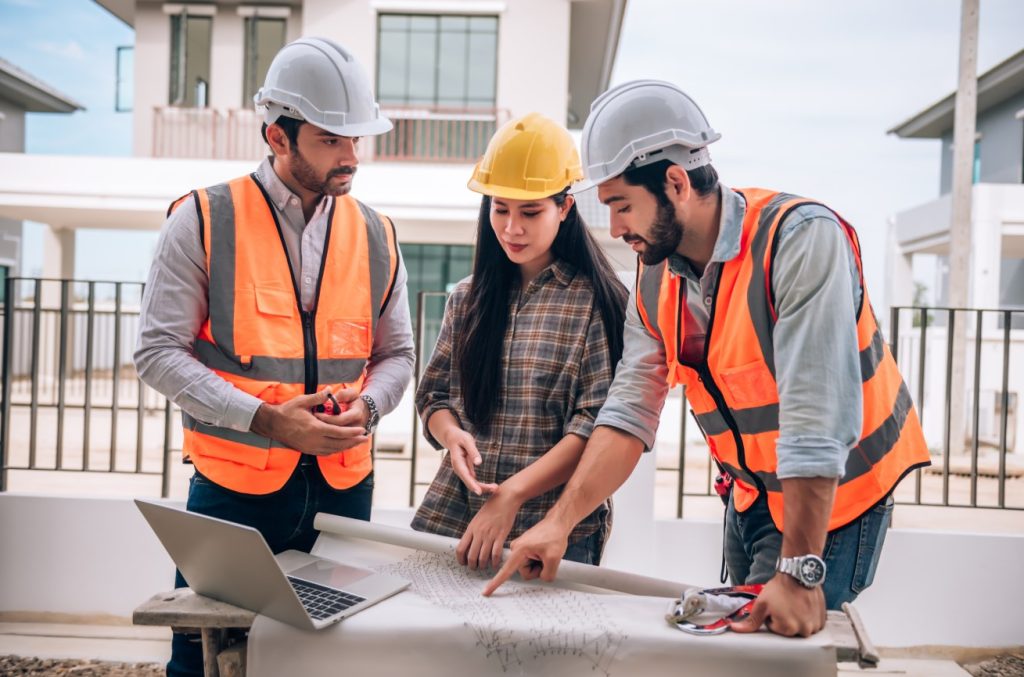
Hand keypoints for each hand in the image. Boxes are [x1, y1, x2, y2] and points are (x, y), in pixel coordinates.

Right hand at [250, 390, 367, 455]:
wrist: (272, 424)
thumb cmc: (287, 411)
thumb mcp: (302, 401)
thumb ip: (318, 397)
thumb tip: (330, 390)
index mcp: (315, 428)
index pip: (339, 432)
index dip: (352, 432)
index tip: (362, 430)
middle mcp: (314, 440)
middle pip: (339, 443)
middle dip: (353, 441)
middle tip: (365, 439)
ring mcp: (310, 447)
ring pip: (333, 449)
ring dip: (346, 447)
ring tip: (356, 443)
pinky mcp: (307, 450)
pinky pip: (325, 452)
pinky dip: (335, 450)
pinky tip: (340, 447)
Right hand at [442, 427, 497, 495]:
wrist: (453, 438)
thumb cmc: (460, 438)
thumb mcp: (467, 440)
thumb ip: (473, 451)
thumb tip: (479, 463)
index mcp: (458, 462)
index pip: (465, 475)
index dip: (472, 484)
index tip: (479, 492)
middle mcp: (459, 469)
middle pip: (470, 482)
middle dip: (482, 488)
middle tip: (495, 488)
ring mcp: (463, 472)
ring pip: (472, 484)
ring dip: (483, 487)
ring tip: (496, 488)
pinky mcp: (467, 471)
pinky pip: (474, 481)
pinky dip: (482, 485)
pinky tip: (491, 486)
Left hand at [456, 487, 520, 570]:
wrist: (505, 498)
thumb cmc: (492, 507)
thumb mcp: (478, 518)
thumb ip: (474, 531)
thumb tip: (470, 544)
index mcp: (471, 528)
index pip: (460, 548)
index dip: (460, 559)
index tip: (463, 563)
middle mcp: (479, 532)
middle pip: (471, 556)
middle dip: (472, 565)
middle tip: (475, 568)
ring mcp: (490, 534)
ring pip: (483, 557)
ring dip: (483, 565)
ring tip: (484, 567)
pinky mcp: (501, 535)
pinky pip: (496, 554)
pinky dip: (494, 562)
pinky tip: (495, 564)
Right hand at [482, 518, 569, 596]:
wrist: (557, 523)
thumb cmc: (554, 536)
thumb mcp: (554, 558)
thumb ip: (547, 575)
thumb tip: (542, 578)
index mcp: (519, 550)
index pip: (506, 571)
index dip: (496, 583)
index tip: (485, 592)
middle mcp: (516, 549)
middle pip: (524, 572)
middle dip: (537, 570)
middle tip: (547, 558)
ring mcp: (520, 549)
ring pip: (528, 568)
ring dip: (539, 565)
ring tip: (545, 553)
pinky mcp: (524, 549)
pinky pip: (530, 562)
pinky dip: (539, 561)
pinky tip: (544, 552)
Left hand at [731, 574, 826, 636]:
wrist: (798, 573)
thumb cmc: (780, 588)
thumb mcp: (761, 604)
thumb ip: (750, 621)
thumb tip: (734, 629)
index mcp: (788, 629)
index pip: (775, 629)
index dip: (772, 617)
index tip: (775, 606)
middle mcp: (804, 630)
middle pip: (789, 630)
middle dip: (785, 619)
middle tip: (784, 604)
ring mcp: (815, 625)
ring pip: (801, 627)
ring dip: (797, 618)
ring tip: (794, 604)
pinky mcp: (822, 619)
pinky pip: (812, 624)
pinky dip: (808, 617)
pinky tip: (803, 605)